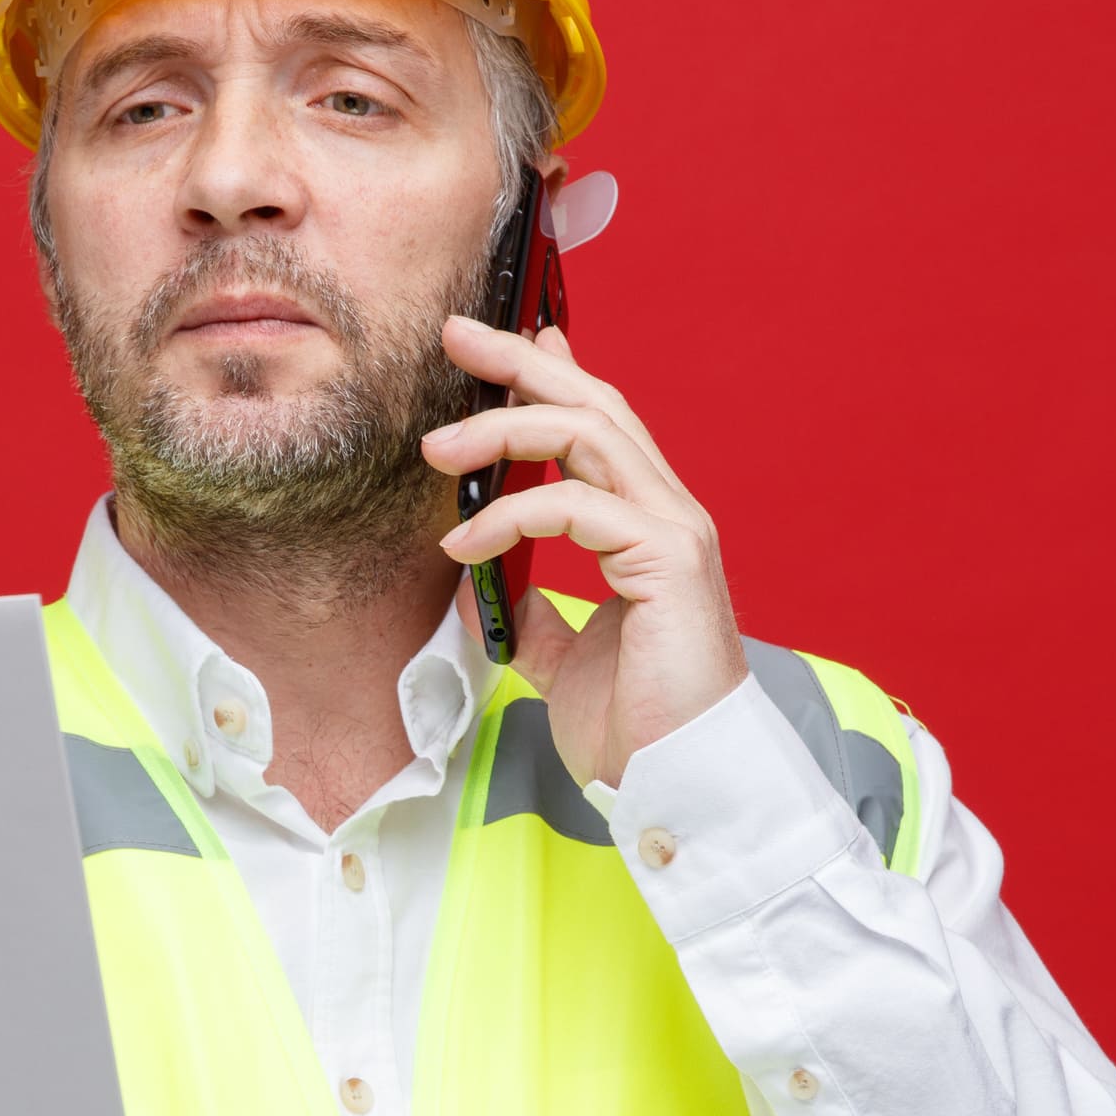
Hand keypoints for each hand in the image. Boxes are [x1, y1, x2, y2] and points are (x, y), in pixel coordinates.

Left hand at [424, 315, 753, 788]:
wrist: (680, 781)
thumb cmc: (637, 726)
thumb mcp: (563, 656)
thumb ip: (532, 612)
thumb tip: (482, 585)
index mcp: (650, 527)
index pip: (602, 424)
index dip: (553, 372)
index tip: (504, 338)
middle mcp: (669, 514)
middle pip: (595, 404)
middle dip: (521, 361)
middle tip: (457, 334)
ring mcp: (675, 530)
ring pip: (588, 434)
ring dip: (502, 428)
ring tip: (435, 447)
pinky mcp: (668, 558)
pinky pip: (576, 503)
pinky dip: (509, 514)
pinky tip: (464, 541)